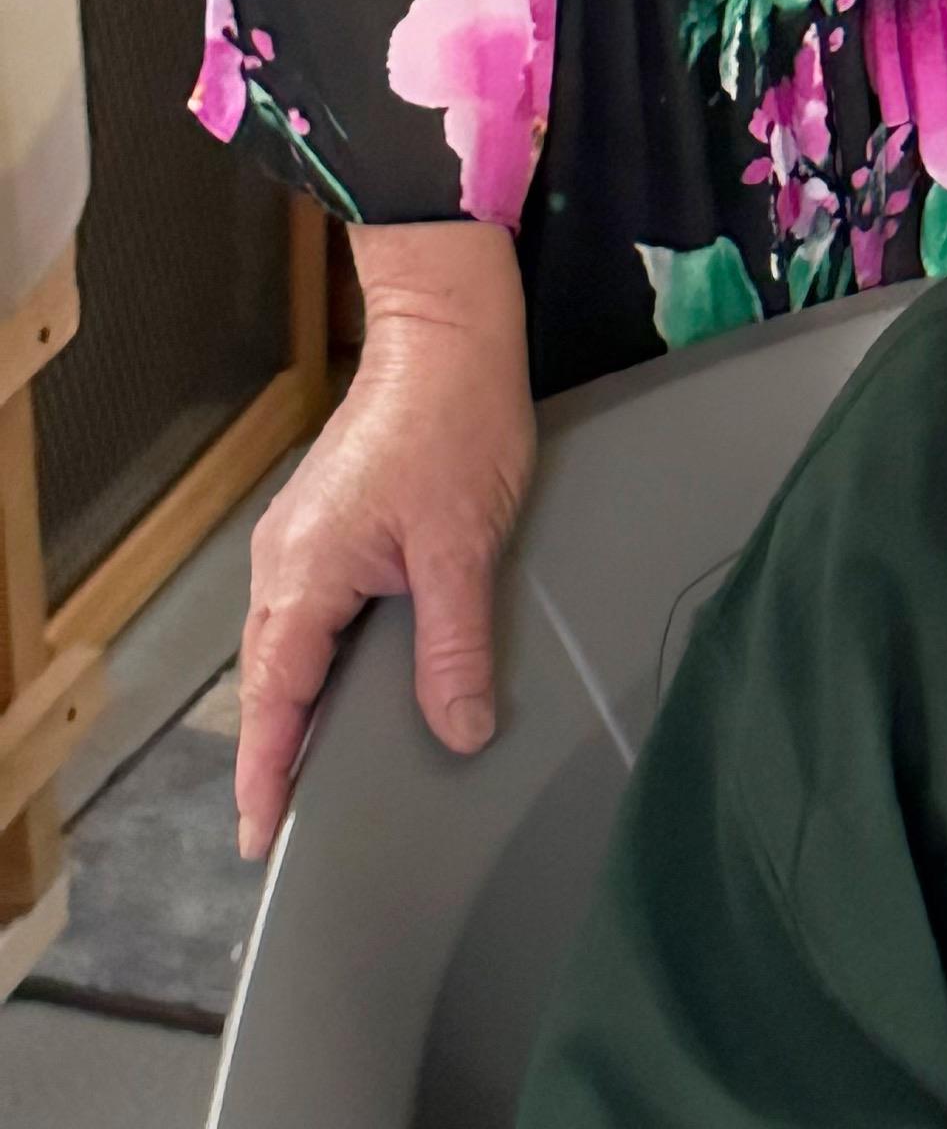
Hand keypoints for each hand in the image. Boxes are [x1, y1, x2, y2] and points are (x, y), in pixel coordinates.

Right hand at [235, 221, 532, 857]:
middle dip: (276, 751)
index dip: (269, 776)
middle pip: (270, 679)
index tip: (261, 841)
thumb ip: (454, 645)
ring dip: (296, 705)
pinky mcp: (326, 517)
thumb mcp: (463, 544)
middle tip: (288, 823)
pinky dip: (315, 659)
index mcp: (303, 576)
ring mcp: (301, 535)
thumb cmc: (454, 421)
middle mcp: (284, 561)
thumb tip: (460, 731)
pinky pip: (308, 610)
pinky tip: (346, 679)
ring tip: (314, 768)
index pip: (275, 703)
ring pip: (287, 645)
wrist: (446, 328)